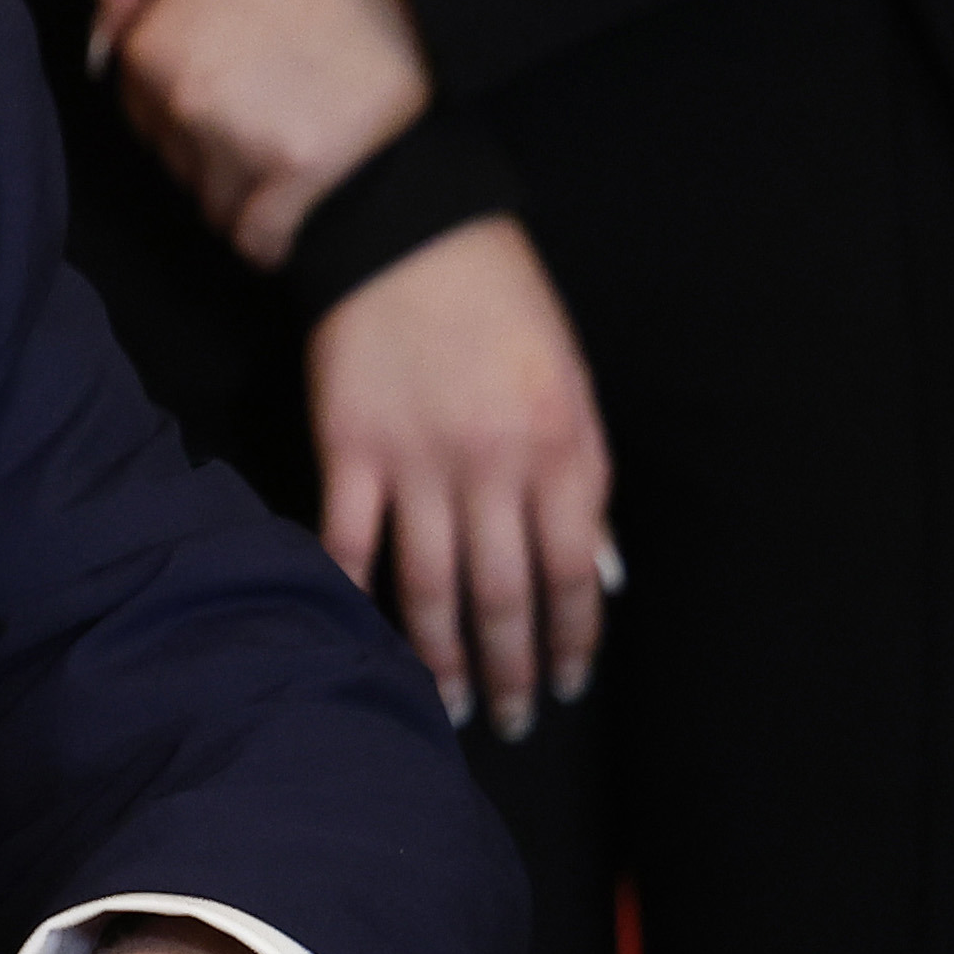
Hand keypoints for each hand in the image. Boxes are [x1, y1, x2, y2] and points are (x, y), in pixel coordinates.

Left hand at [91, 0, 431, 270]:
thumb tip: (99, 36)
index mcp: (154, 44)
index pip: (136, 102)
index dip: (177, 90)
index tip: (227, 70)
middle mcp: (186, 99)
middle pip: (171, 156)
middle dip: (203, 141)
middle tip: (264, 98)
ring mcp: (241, 141)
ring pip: (210, 200)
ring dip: (238, 187)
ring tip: (289, 135)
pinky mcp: (298, 175)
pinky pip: (256, 239)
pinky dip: (267, 235)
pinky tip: (293, 205)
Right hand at [309, 217, 612, 739]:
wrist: (406, 231)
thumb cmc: (501, 304)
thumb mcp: (571, 382)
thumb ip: (587, 477)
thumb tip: (603, 571)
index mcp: (560, 447)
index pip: (574, 571)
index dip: (572, 639)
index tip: (567, 684)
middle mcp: (492, 465)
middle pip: (503, 594)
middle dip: (509, 669)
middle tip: (510, 722)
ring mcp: (416, 461)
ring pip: (429, 585)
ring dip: (438, 656)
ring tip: (443, 705)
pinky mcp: (349, 449)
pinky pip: (350, 541)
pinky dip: (352, 594)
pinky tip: (359, 637)